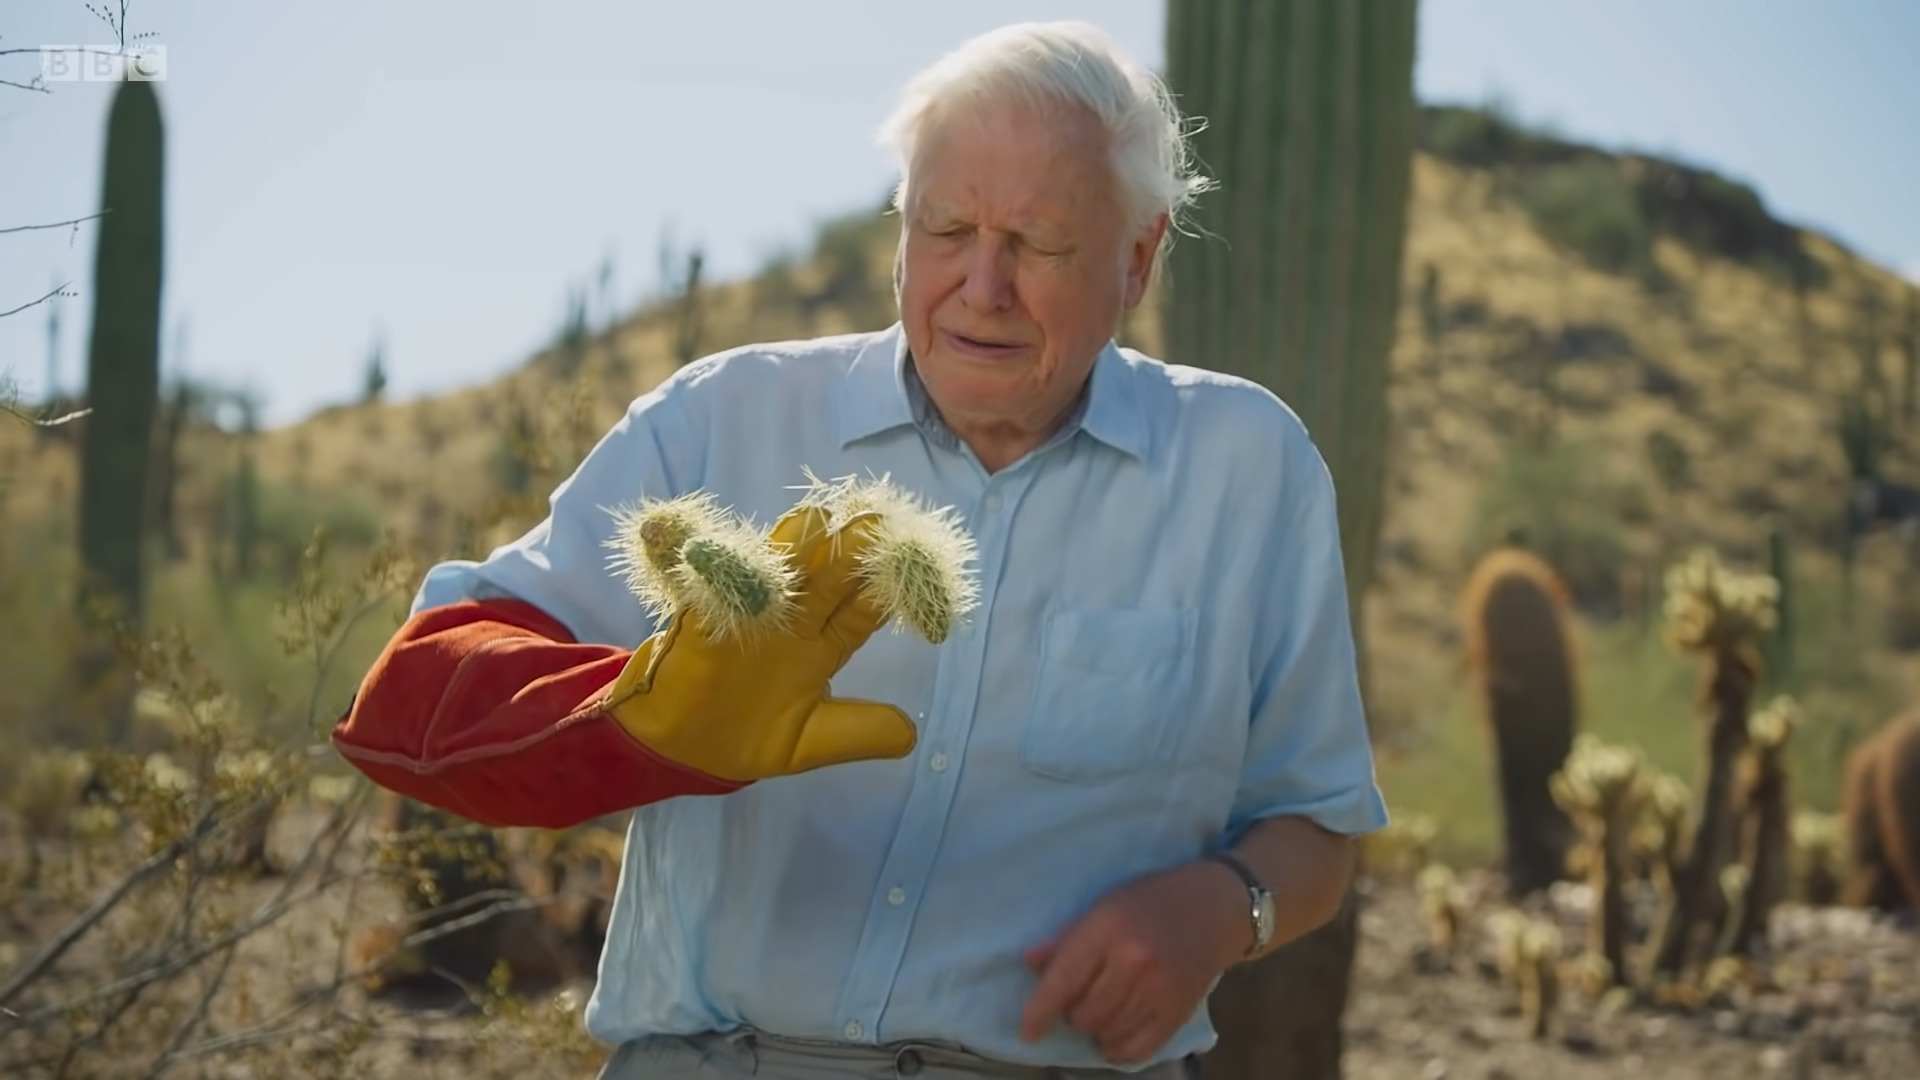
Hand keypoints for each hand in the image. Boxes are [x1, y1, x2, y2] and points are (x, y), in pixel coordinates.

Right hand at [604, 503, 917, 781]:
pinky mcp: (703, 613)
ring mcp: (749, 611)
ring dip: (792, 544)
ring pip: (775, 570)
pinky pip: (711, 583)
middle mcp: (792, 620)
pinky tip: (735, 549)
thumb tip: (911, 735)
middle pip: (826, 578)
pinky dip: (716, 562)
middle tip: (874, 521)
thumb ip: (859, 734)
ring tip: (813, 521)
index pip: (861, 611)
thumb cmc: (748, 737)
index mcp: (822, 645)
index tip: (910, 564)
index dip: (884, 589)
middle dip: (848, 552)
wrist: (680, 746)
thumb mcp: (810, 742)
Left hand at [1019, 860, 1246, 1064]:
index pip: (1063, 982)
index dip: (1039, 1012)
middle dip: (1072, 1013)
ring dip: (1095, 1030)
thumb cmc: (1152, 900)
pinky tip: (1114, 1036)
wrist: (1216, 909)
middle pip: (1083, 1014)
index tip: (1027, 1032)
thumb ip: (1068, 936)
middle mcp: (1134, 963)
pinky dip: (1119, 1049)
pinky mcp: (1178, 1013)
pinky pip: (1138, 1049)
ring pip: (1107, 1034)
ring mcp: (1159, 991)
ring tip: (1101, 1010)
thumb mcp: (1105, 904)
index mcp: (1109, 929)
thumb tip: (1030, 962)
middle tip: (1080, 996)